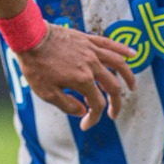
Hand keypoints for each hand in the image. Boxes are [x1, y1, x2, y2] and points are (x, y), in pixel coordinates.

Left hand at [16, 24, 136, 130]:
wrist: (30, 37)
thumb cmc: (36, 66)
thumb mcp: (46, 93)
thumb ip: (66, 105)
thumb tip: (82, 111)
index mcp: (82, 81)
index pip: (96, 104)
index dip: (93, 118)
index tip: (85, 125)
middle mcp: (92, 66)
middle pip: (112, 87)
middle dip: (115, 104)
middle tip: (113, 114)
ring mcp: (92, 51)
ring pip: (118, 64)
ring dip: (128, 77)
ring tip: (132, 87)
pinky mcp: (88, 40)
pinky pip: (110, 44)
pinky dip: (123, 49)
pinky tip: (133, 54)